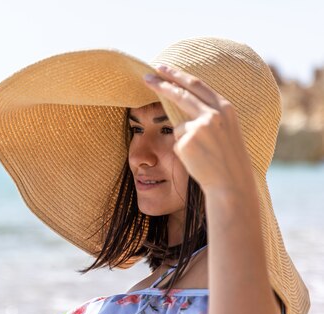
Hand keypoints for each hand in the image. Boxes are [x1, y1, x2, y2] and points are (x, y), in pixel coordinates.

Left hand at [143, 65, 255, 195]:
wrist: (230, 183)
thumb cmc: (226, 159)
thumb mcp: (224, 130)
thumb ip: (208, 114)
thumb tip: (182, 103)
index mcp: (225, 108)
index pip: (197, 85)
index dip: (178, 75)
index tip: (162, 68)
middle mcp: (213, 114)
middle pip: (181, 94)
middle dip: (162, 84)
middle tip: (146, 76)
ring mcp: (199, 127)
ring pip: (178, 127)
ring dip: (184, 141)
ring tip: (201, 155)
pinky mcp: (187, 141)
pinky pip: (176, 143)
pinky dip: (183, 152)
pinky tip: (196, 160)